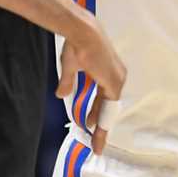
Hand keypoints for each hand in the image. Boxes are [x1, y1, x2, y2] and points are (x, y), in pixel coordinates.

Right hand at [56, 12, 126, 154]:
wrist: (82, 32)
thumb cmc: (77, 44)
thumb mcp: (71, 66)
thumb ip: (68, 82)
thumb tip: (60, 95)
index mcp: (109, 71)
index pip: (104, 98)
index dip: (97, 113)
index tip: (92, 126)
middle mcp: (117, 76)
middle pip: (107, 106)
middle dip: (101, 126)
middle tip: (96, 143)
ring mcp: (117, 80)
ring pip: (108, 109)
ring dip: (101, 128)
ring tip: (97, 144)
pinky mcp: (114, 84)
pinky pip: (108, 109)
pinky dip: (102, 123)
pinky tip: (97, 133)